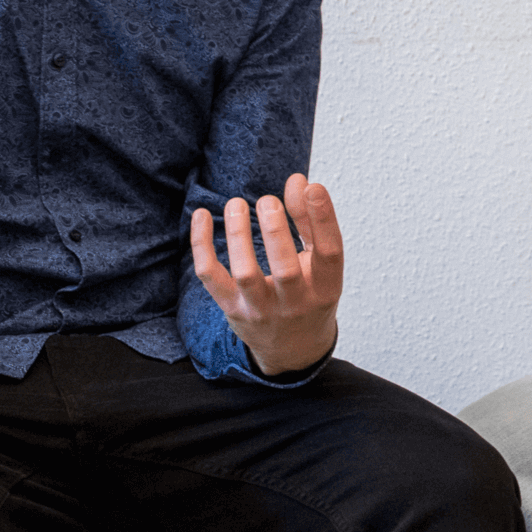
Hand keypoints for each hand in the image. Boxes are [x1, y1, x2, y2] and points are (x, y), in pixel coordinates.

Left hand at [191, 173, 342, 376]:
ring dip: (239, 236)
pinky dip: (202, 246)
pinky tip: (202, 216)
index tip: (313, 188)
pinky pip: (210, 277)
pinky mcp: (233, 309)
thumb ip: (310, 222)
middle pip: (285, 269)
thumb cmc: (309, 295)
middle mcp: (296, 302)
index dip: (323, 218)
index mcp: (326, 287)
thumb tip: (298, 181)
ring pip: (246, 273)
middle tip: (267, 200)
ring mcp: (262, 309)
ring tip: (236, 204)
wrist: (292, 350)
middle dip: (276, 230)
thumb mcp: (319, 264)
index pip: (330, 252)